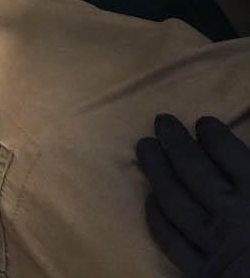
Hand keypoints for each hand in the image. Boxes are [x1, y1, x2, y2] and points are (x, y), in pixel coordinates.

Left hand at [137, 114, 249, 276]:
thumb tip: (246, 152)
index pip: (228, 152)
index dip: (212, 133)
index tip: (203, 123)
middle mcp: (233, 216)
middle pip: (193, 170)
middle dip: (175, 141)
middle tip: (161, 122)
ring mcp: (214, 245)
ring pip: (174, 200)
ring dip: (156, 170)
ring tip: (145, 147)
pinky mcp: (202, 274)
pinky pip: (171, 240)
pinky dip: (157, 217)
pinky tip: (152, 198)